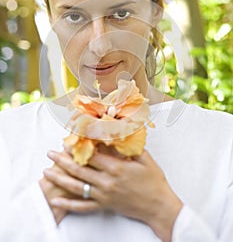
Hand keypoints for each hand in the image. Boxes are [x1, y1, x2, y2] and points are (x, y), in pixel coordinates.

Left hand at [45, 148, 182, 240]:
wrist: (158, 206)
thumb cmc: (153, 181)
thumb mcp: (144, 158)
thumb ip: (128, 147)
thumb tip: (115, 134)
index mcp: (116, 168)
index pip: (91, 156)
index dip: (77, 148)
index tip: (67, 141)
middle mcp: (107, 182)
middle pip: (79, 170)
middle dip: (62, 160)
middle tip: (50, 153)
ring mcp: (104, 195)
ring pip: (77, 187)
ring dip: (60, 178)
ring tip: (47, 171)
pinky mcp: (104, 206)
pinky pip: (83, 206)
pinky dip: (68, 204)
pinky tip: (57, 200)